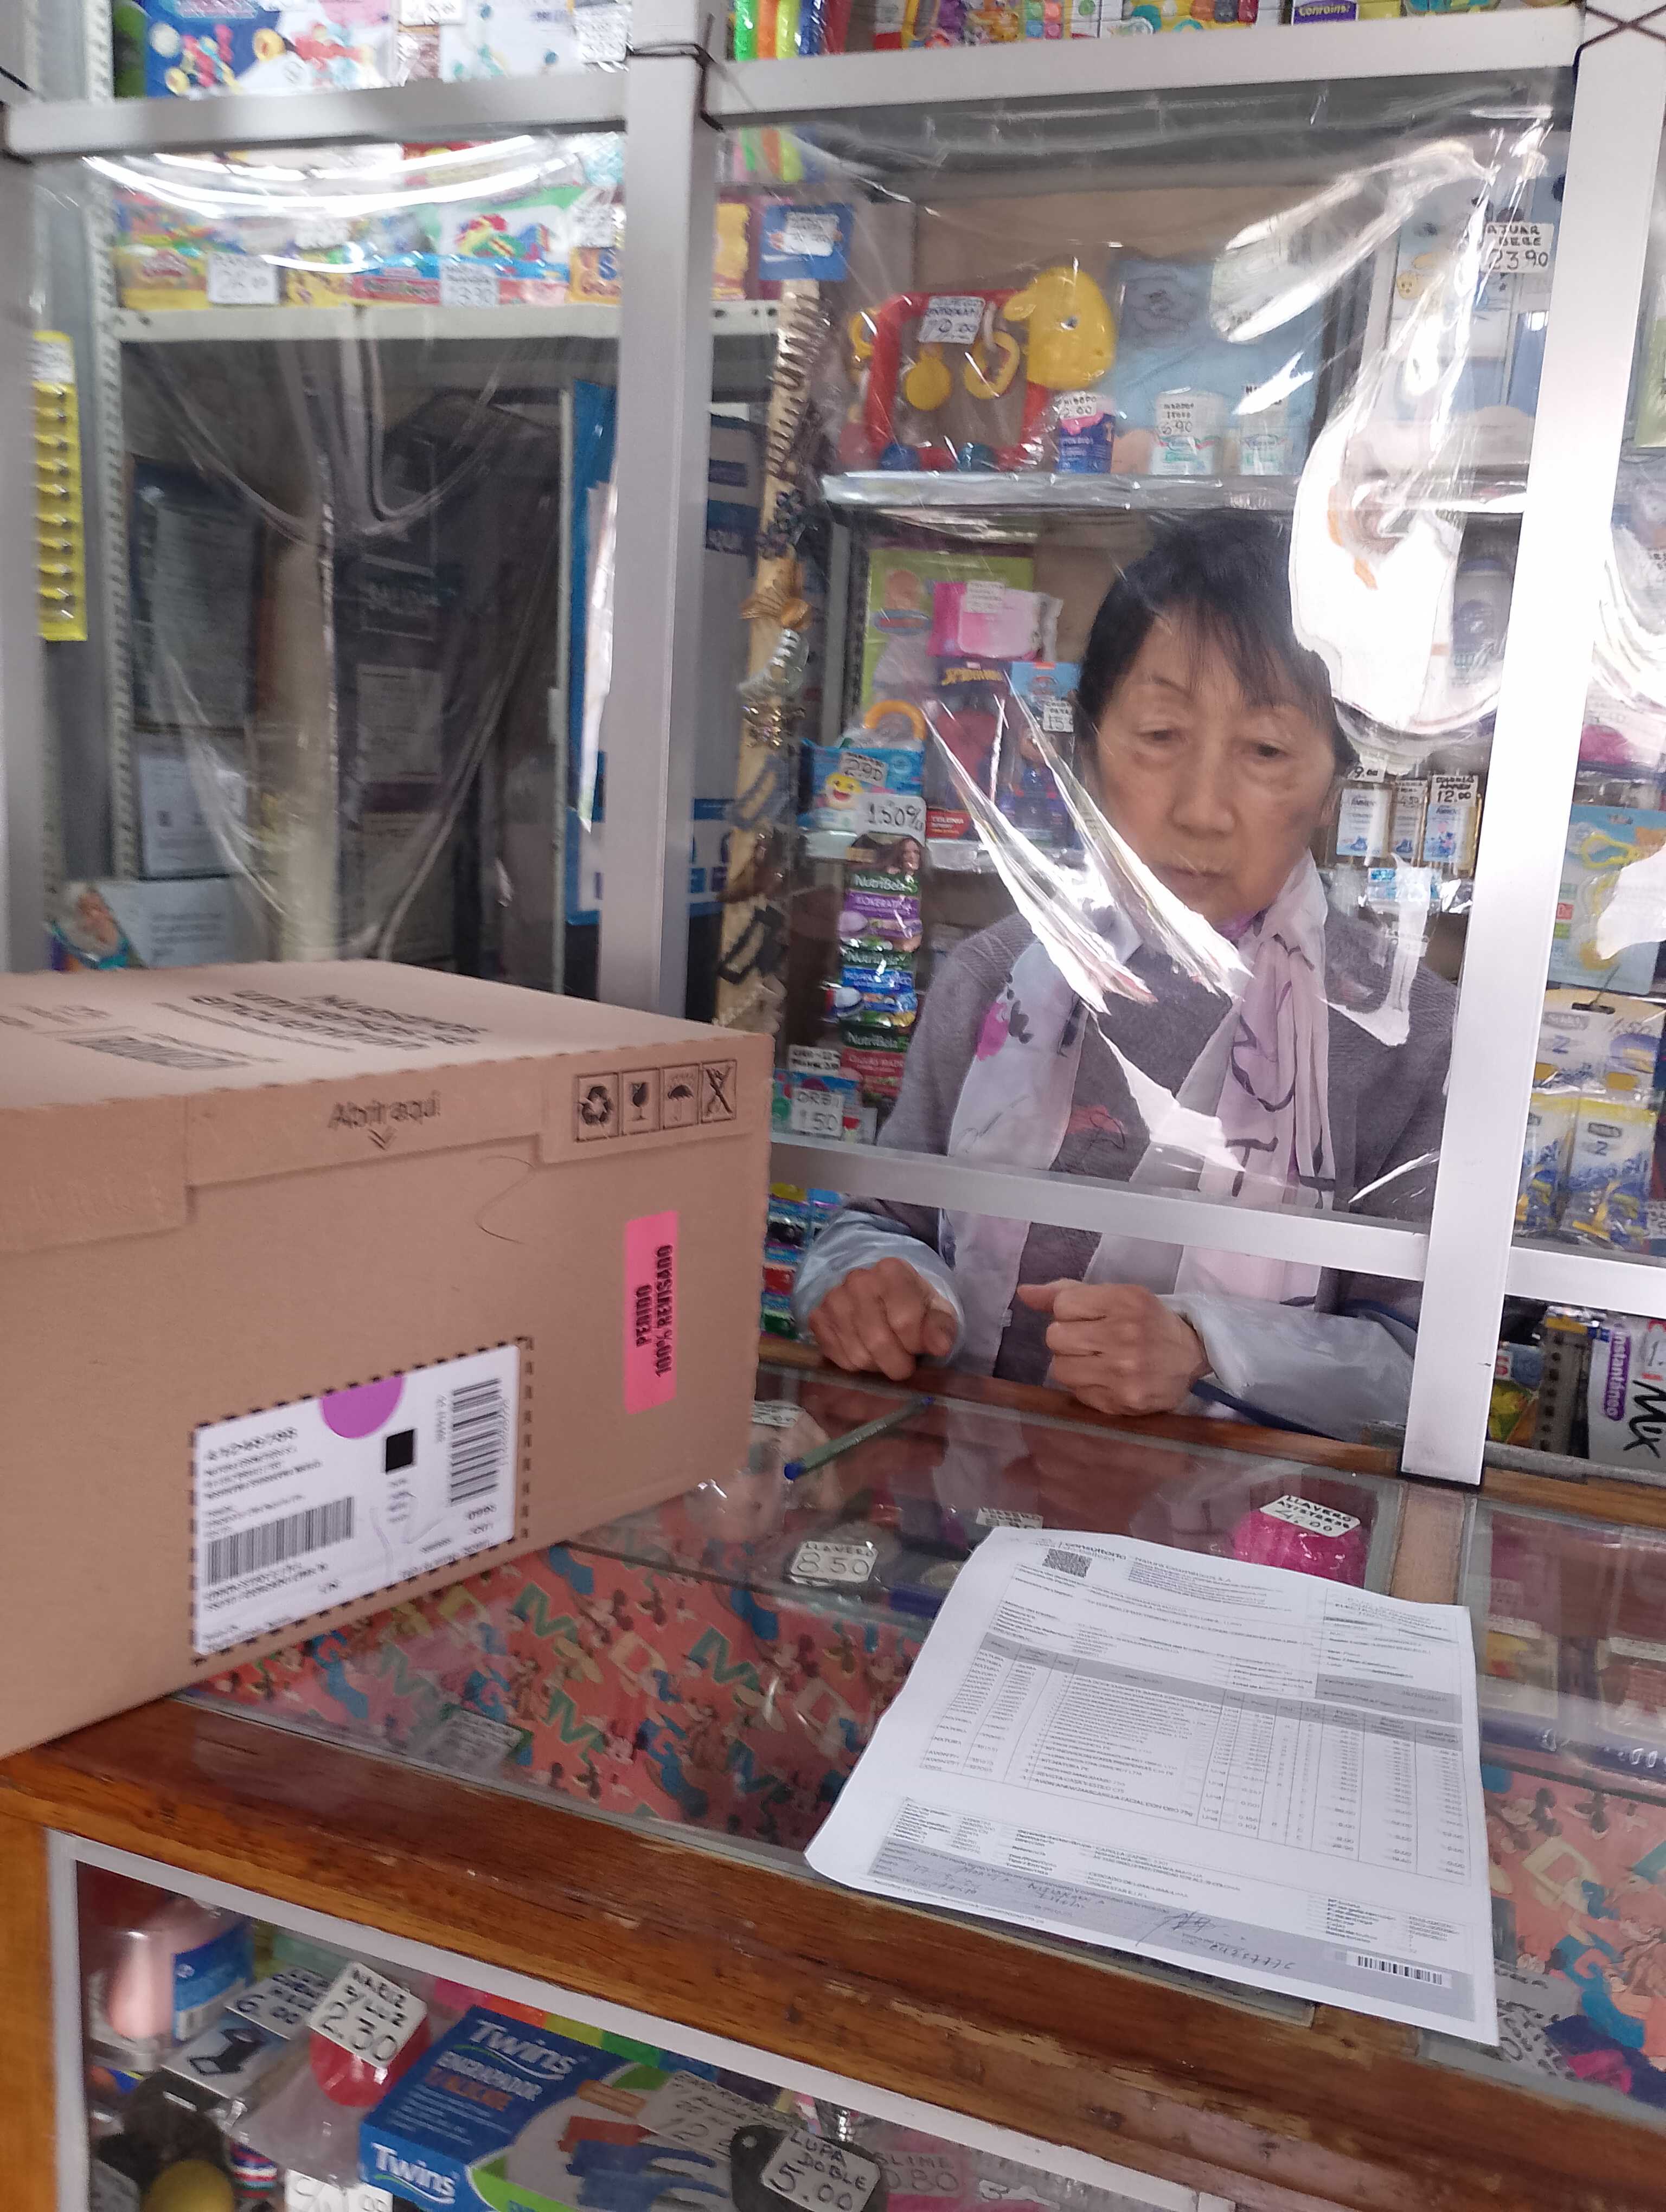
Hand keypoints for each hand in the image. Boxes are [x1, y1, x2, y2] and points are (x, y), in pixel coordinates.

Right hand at [808, 1257, 957, 1381]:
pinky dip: (856, 1364)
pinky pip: (839, 1358)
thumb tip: (940, 1346)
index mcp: (891, 1271)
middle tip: (905, 1360)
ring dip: (877, 1365)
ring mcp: (833, 1299)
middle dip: (898, 1363)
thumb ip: (941, 1326)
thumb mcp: (937, 1311)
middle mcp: (857, 1280)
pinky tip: (866, 1349)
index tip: (921, 1345)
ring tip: (886, 1352)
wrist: (881, 1294)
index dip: (917, 1344)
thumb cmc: (914, 1304)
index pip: (906, 1323)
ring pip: (858, 1355)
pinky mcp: (817, 1317)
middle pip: (878, 1342)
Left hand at [1015, 1280, 1208, 1417]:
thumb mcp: (1116, 1296)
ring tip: (1096, 1360)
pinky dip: (1086, 1385)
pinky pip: (1077, 1393)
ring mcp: (1124, 1373)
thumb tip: (1023, 1293)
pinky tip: (1106, 1378)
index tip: (1089, 1317)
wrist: (1191, 1357)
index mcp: (1124, 1301)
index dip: (1069, 1312)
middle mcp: (1125, 1335)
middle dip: (1067, 1338)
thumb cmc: (1147, 1321)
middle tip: (1090, 1340)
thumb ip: (1067, 1292)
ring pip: (1060, 1369)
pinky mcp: (1123, 1402)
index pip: (1062, 1305)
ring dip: (1072, 1364)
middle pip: (1055, 1337)